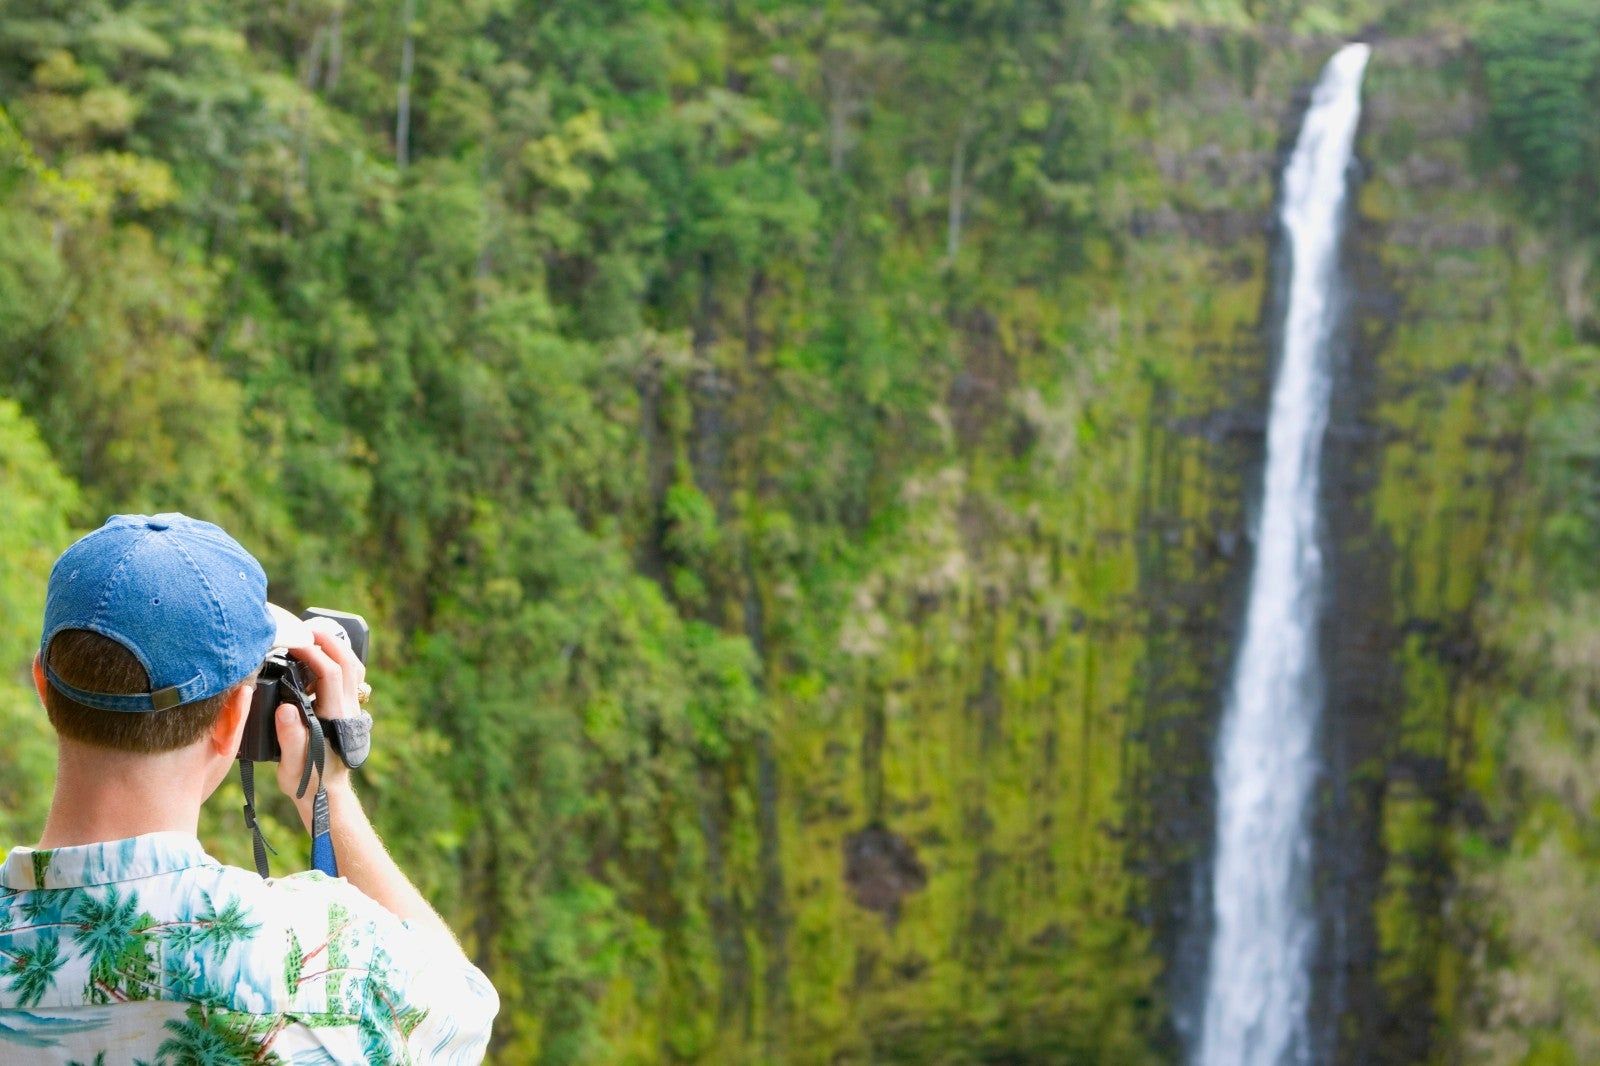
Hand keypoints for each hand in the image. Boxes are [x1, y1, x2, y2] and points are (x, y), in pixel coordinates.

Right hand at [273, 618, 363, 826]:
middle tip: (306, 628)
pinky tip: (319, 661)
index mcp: (334, 718)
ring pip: (353, 670)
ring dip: (337, 650)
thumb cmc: (307, 781)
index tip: (292, 641)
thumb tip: (286, 709)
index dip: (312, 653)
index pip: (329, 674)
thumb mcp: (293, 765)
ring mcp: (350, 710)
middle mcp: (347, 710)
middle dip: (329, 642)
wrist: (327, 796)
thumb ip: (290, 738)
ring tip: (314, 637)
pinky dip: (338, 663)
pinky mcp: (347, 712)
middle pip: (347, 664)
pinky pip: (349, 679)